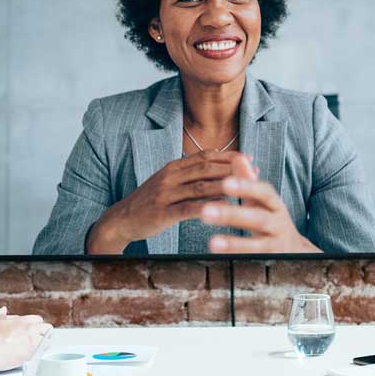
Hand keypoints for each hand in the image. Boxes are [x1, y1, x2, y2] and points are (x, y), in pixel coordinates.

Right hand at [0, 308, 49, 371]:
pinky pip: (41, 352)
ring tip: (37, 345)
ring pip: (48, 341)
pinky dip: (38, 352)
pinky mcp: (31, 356)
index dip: (35, 324)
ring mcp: (32, 343)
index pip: (38, 320)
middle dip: (44, 332)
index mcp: (24, 321)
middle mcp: (31, 331)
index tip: (32, 329)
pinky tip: (31, 353)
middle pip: (48, 328)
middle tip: (38, 336)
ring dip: (44, 342)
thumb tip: (3, 310)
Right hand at [85, 152, 239, 253]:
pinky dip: (210, 207)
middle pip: (206, 167)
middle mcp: (170, 176)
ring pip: (201, 186)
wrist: (120, 219)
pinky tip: (225, 210)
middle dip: (232, 169)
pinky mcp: (162, 212)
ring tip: (246, 189)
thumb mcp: (168, 184)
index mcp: (173, 167)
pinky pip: (190, 208)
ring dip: (226, 187)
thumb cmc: (149, 204)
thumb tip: (218, 172)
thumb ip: (189, 177)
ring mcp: (165, 194)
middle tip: (253, 172)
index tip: (248, 158)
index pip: (205, 156)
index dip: (228, 156)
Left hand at [200, 154, 319, 254]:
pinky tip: (219, 261)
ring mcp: (277, 247)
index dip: (245, 187)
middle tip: (205, 211)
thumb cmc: (271, 221)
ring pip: (258, 245)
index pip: (262, 192)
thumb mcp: (262, 201)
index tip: (224, 182)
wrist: (296, 251)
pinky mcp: (273, 264)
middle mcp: (279, 224)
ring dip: (234, 244)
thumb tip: (236, 156)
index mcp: (275, 205)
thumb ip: (248, 181)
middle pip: (258, 219)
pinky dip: (238, 263)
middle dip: (232, 215)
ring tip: (211, 243)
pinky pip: (255, 264)